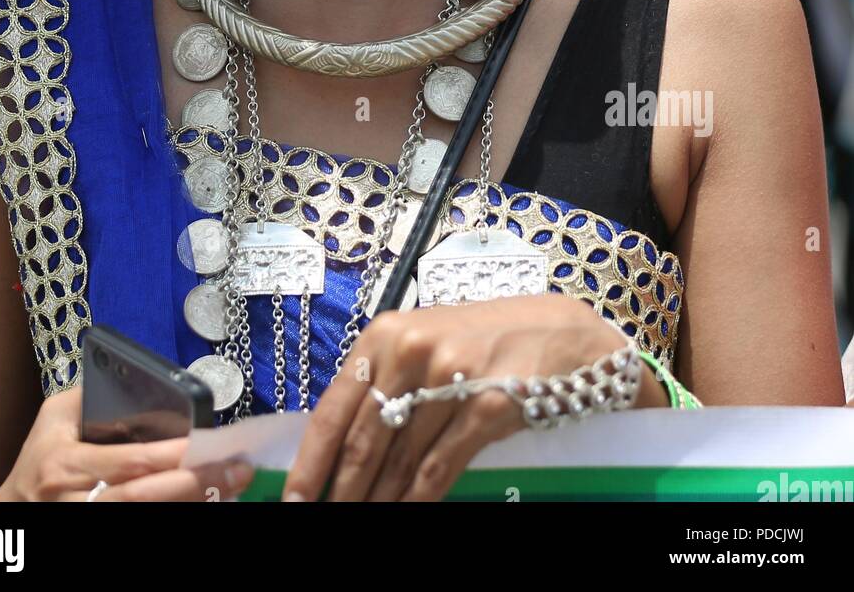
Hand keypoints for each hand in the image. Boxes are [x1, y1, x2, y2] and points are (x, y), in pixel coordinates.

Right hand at [0, 387, 253, 501]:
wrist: (13, 511)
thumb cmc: (38, 459)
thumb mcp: (53, 418)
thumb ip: (90, 394)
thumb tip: (136, 379)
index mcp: (67, 463)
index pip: (128, 461)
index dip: (170, 456)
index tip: (206, 443)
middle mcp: (77, 500)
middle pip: (142, 497)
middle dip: (193, 483)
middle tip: (236, 469)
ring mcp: (86, 521)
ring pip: (145, 517)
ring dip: (191, 502)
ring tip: (230, 485)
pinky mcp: (98, 532)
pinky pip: (141, 525)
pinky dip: (176, 513)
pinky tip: (204, 501)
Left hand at [282, 293, 649, 502]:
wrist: (560, 333)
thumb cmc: (484, 341)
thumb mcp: (425, 344)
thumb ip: (383, 381)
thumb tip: (340, 442)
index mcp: (386, 335)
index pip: (333, 409)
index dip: (310, 462)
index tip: (293, 499)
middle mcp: (412, 351)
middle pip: (362, 442)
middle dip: (340, 492)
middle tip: (325, 518)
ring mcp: (451, 379)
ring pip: (399, 461)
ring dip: (378, 501)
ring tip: (362, 521)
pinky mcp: (487, 407)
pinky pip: (440, 467)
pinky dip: (417, 500)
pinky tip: (405, 514)